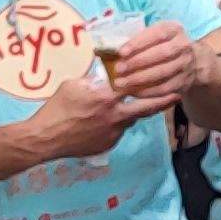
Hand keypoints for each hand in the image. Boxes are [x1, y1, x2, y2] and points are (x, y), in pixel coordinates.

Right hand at [22, 58, 177, 158]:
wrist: (45, 138)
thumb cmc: (56, 108)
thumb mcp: (73, 85)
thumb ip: (93, 80)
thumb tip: (105, 75)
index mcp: (107, 98)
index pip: (137, 88)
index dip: (153, 82)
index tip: (167, 79)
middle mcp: (115, 116)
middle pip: (146, 108)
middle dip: (163, 101)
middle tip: (176, 95)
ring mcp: (113, 133)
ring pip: (131, 120)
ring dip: (132, 113)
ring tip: (126, 107)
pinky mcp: (108, 144)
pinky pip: (118, 132)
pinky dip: (116, 125)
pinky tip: (105, 122)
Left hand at [105, 21, 199, 102]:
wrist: (190, 60)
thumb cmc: (160, 45)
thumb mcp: (152, 36)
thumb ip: (135, 40)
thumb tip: (108, 49)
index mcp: (174, 29)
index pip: (157, 34)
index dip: (139, 43)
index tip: (121, 52)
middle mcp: (183, 45)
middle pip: (161, 54)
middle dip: (138, 62)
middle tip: (118, 70)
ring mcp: (186, 65)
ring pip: (163, 73)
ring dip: (140, 79)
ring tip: (121, 83)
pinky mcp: (185, 82)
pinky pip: (165, 89)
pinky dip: (148, 92)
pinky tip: (132, 92)